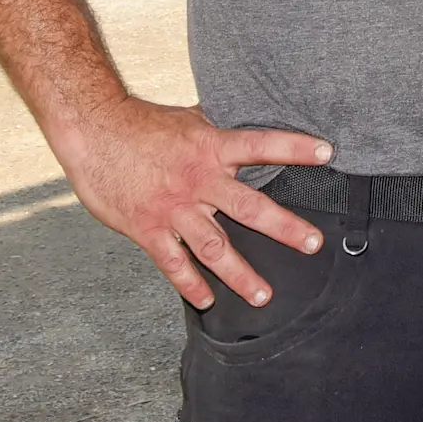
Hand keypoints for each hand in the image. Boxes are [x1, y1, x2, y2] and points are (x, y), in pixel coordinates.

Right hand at [52, 97, 332, 308]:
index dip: (294, 147)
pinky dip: (190, 284)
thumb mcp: (189, 120)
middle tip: (314, 243)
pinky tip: (206, 301)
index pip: (261, 144)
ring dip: (241, 274)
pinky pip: (173, 263)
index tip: (328, 152)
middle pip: (249, 206)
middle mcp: (198, 180)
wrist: (94, 131)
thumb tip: (245, 123)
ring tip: (264, 296)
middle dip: (284, 227)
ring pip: (214, 246)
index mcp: (211, 147)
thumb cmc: (142, 123)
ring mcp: (174, 208)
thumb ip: (218, 131)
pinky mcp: (148, 228)